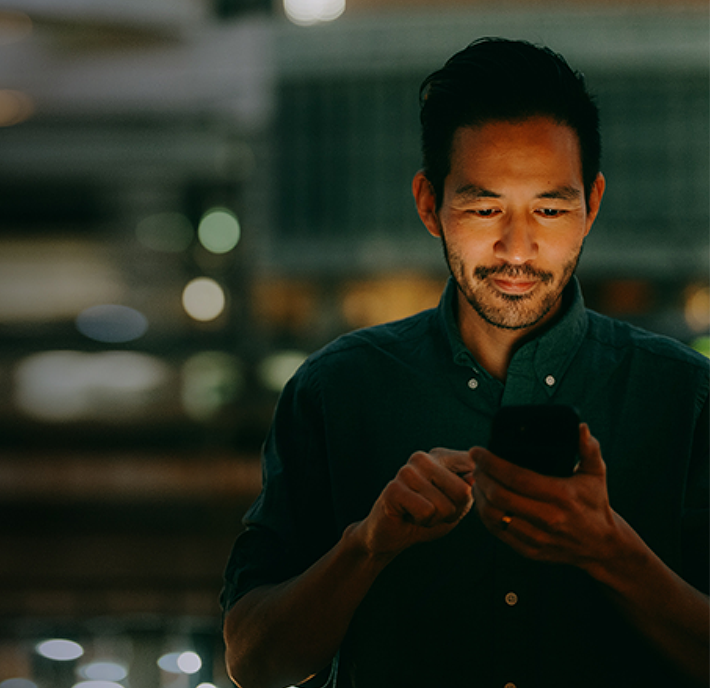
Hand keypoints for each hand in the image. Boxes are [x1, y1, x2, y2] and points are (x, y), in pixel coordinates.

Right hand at [353, 448, 475, 558]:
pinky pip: (427, 512)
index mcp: (441, 457)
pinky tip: (410, 516)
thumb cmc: (427, 516)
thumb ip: (470, 489)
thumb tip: (475, 478)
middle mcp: (423, 458)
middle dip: (453, 511)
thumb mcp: (457, 503)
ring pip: (444, 505)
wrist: (392, 535)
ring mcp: (407, 471)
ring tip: (420, 513)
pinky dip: (423, 522)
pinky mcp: (394, 489)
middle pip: (463, 492)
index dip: (476, 491)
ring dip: (436, 519)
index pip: (474, 465)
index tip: (461, 500)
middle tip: (433, 511)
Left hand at [472, 424, 618, 569]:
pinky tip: (483, 499)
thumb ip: (588, 448)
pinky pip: (497, 531)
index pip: (516, 477)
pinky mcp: (529, 550)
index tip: (478, 451)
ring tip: (477, 479)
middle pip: (499, 495)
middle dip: (481, 476)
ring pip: (493, 515)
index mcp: (561, 496)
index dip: (491, 463)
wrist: (603, 546)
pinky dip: (484, 514)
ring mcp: (537, 538)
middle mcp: (548, 519)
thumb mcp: (596, 473)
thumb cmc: (595, 503)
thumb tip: (581, 427)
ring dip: (479, 494)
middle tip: (476, 463)